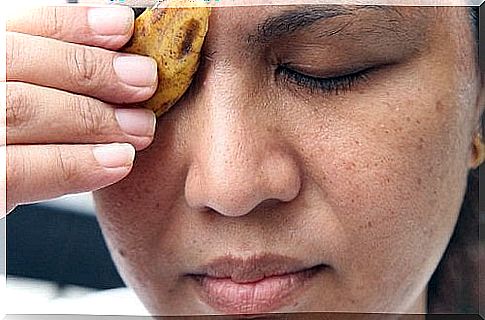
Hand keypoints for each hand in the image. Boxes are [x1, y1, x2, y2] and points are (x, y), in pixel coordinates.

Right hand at [5, 5, 157, 215]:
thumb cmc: (14, 133)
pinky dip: (73, 164)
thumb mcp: (23, 90)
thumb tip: (112, 38)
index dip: (70, 23)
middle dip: (89, 69)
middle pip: (16, 61)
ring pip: (20, 110)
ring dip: (92, 118)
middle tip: (145, 80)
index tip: (123, 26)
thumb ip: (52, 65)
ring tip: (141, 127)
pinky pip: (18, 170)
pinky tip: (119, 161)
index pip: (15, 25)